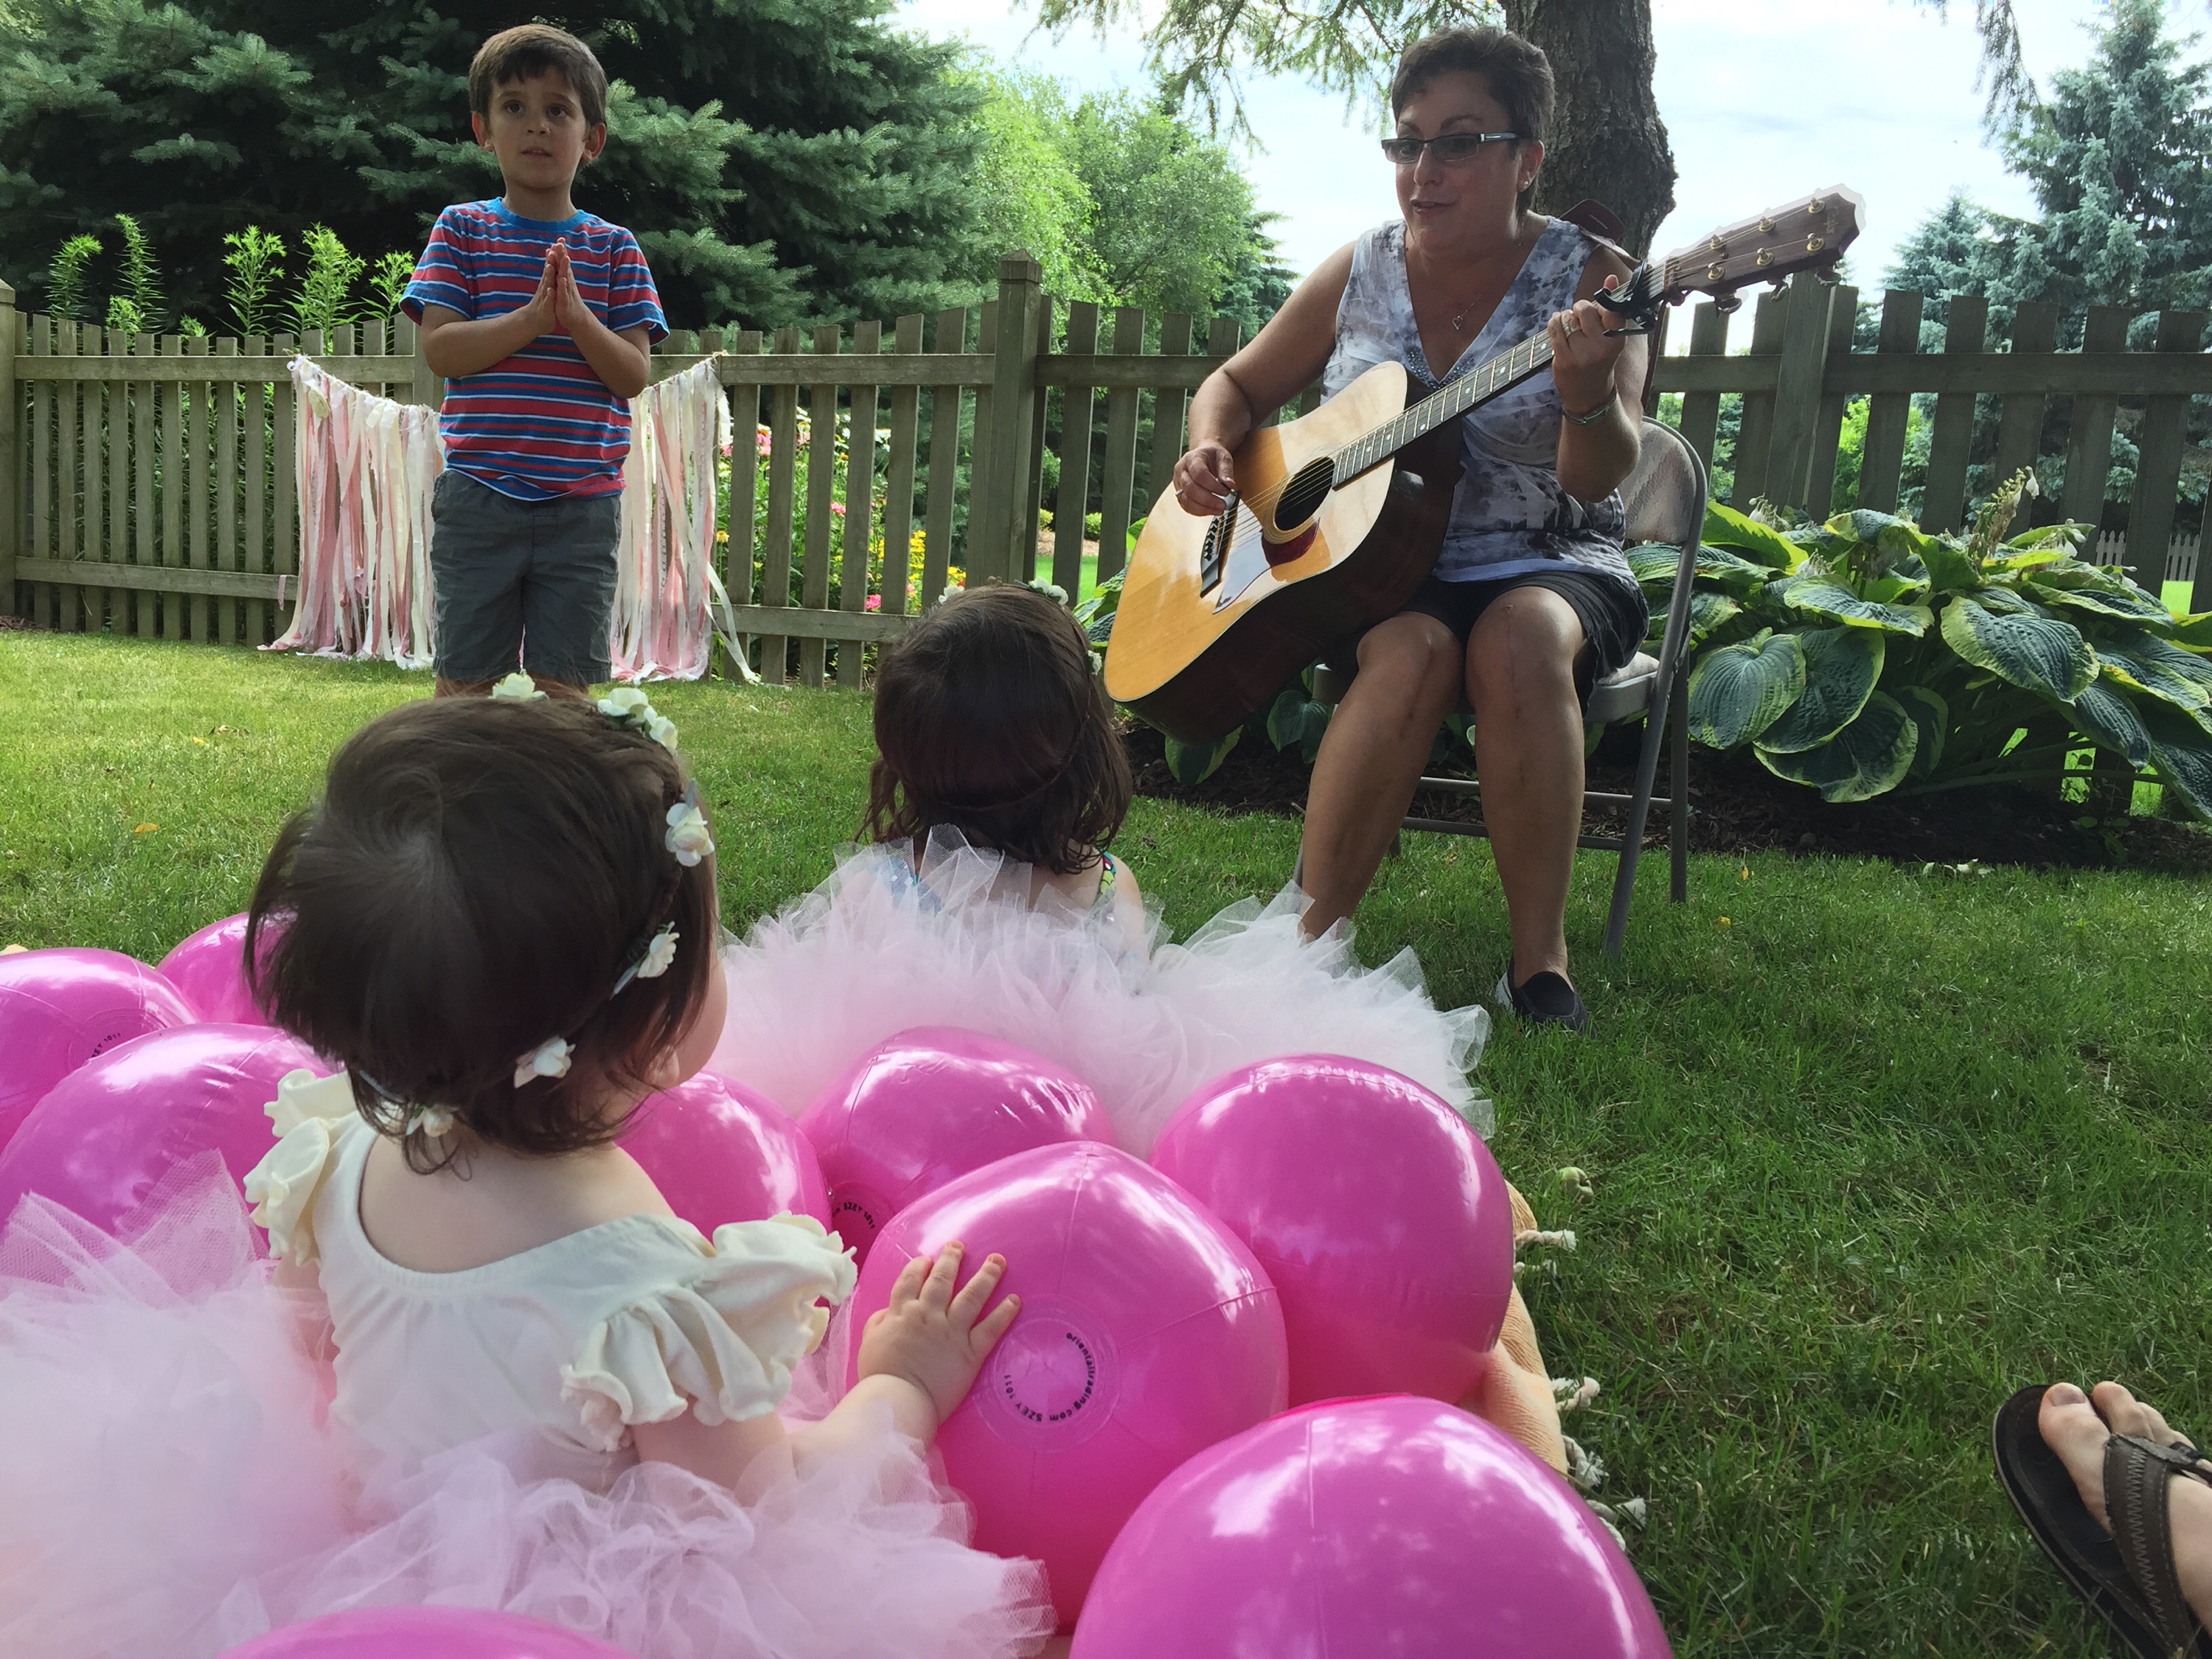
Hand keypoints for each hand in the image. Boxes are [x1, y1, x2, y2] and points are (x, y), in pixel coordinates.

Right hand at [520, 242, 562, 336]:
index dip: (555, 254)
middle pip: (549, 270)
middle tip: (554, 247)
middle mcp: (545, 286)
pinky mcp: (546, 307)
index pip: (552, 265)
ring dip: (549, 275)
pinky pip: (548, 300)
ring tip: (550, 265)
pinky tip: (551, 289)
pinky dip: (550, 295)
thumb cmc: (544, 304)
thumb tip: (551, 261)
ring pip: (547, 284)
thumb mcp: (548, 288)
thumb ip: (550, 275)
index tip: (559, 242)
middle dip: (551, 259)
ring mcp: (545, 296)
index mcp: (548, 282)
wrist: (535, 321)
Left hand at [549, 240, 591, 336]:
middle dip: (562, 255)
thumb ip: (562, 273)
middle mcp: (567, 284)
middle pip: (564, 267)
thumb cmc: (569, 302)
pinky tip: (561, 279)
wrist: (577, 320)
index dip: (561, 251)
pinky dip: (562, 286)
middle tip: (561, 242)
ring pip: (565, 277)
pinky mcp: (564, 302)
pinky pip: (563, 293)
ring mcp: (567, 292)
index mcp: (565, 279)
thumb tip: (562, 261)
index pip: (562, 263)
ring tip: (565, 257)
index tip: (560, 239)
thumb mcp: (564, 286)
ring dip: (565, 268)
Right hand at [854, 1242, 1019, 1426]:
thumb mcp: (870, 1342)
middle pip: (942, 1280)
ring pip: (972, 1296)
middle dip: (952, 1259)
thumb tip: (889, 1311)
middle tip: (960, 1245)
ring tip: (998, 1260)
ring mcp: (952, 1332)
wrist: (898, 1401)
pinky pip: (991, 1328)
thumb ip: (880, 1321)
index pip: (911, 1280)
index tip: (927, 1259)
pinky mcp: (971, 1352)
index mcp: (903, 1313)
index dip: (919, 1266)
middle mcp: (929, 1315)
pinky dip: (1004, 1313)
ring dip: (986, 1276)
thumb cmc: (880, 1376)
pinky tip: (1015, 1300)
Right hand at [1173, 442, 1235, 515]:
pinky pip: (1186, 506)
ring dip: (1203, 509)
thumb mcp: (1223, 457)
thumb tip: (1230, 485)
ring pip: (1186, 500)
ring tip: (1218, 510)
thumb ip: (1226, 471)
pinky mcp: (1179, 494)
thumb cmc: (1212, 456)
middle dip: (1208, 500)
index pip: (1199, 474)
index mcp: (1192, 458)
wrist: (1203, 456)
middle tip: (1223, 505)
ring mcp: (1178, 483)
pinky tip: (1211, 511)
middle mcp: (1181, 470)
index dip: (1213, 486)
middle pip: (1190, 488)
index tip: (1226, 492)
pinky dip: (1199, 511)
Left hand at [1547, 273, 1628, 419]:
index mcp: (1617, 339)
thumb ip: (1610, 309)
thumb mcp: (1611, 337)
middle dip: (1580, 308)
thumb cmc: (1601, 360)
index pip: (1612, 308)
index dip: (1602, 301)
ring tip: (1569, 324)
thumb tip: (1611, 277)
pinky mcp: (1564, 360)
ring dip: (1566, 317)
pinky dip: (1554, 322)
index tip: (1598, 307)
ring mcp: (1582, 354)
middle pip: (1586, 309)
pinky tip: (1557, 323)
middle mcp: (1601, 347)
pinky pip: (1555, 330)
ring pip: (1568, 319)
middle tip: (1580, 316)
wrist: (1589, 396)